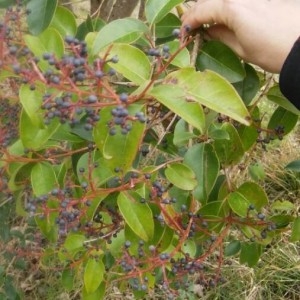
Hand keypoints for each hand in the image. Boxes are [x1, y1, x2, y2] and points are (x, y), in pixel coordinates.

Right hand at [181, 0, 299, 72]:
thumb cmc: (272, 51)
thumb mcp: (241, 48)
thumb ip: (220, 35)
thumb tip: (207, 31)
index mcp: (230, 7)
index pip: (199, 11)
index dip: (187, 23)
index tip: (183, 34)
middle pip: (209, 0)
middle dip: (197, 13)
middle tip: (192, 29)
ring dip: (211, 9)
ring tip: (207, 24)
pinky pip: (236, 0)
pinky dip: (225, 8)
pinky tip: (225, 19)